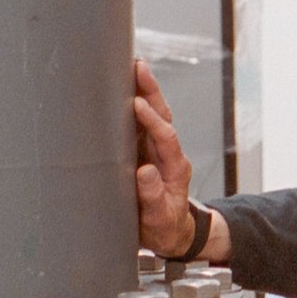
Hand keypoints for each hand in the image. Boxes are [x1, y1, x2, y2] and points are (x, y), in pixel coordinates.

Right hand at [132, 59, 197, 257]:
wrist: (170, 232)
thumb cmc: (163, 226)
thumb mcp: (158, 218)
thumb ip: (153, 198)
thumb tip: (146, 172)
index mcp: (174, 167)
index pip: (166, 137)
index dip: (152, 120)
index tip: (136, 105)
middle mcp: (168, 153)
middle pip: (162, 115)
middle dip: (150, 90)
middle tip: (137, 66)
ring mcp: (157, 149)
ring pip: (153, 113)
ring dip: (143, 89)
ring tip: (131, 65)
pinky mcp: (146, 149)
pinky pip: (141, 121)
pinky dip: (133, 101)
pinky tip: (122, 86)